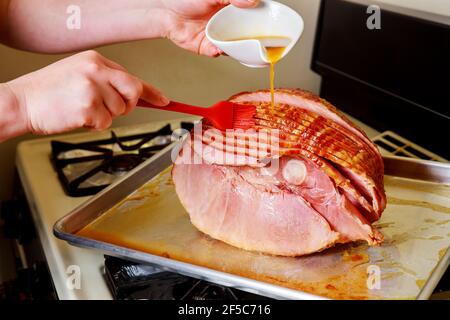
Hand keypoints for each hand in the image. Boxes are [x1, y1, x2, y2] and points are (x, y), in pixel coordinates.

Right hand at [7, 50, 168, 134]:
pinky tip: (77, 116)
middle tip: (111, 109)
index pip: (132, 76)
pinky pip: (105, 123)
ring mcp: (92, 87)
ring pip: (119, 110)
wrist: (22, 102)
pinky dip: (94, 125)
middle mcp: (96, 70)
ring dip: (104, 116)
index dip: (151, 92)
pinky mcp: (88, 106)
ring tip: (81, 109)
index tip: (164, 101)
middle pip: (133, 91)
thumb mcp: (79, 74)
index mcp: (95, 60)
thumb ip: (106, 80)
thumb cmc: (48, 91)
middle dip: (128, 105)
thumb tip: (134, 94)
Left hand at [161, 0, 259, 56]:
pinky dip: (219, 51)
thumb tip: (253, 1)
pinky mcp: (208, 47)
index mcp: (233, 8)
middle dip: (257, 38)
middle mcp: (228, 24)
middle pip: (248, 33)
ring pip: (235, 46)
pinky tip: (219, 48)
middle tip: (264, 40)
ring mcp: (219, 36)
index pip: (254, 14)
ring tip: (243, 46)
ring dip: (240, 48)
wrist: (164, 11)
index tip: (275, 23)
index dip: (264, 19)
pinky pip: (217, 52)